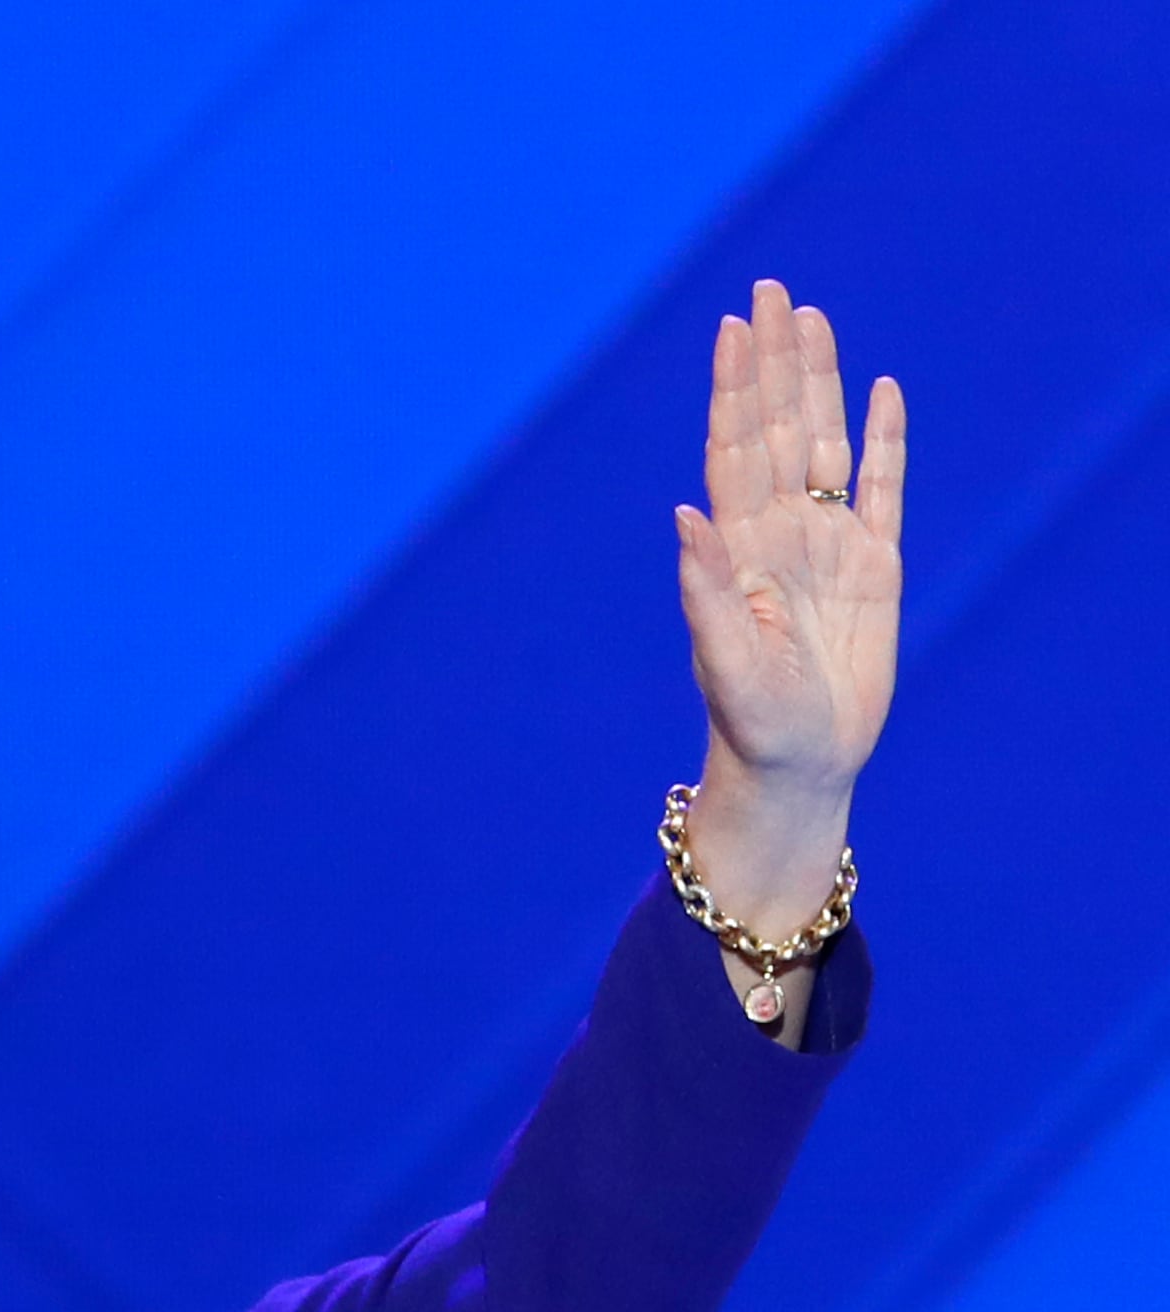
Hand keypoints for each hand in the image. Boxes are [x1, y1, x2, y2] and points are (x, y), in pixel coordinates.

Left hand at [674, 278, 903, 934]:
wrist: (799, 764)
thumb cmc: (751, 723)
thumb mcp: (724, 660)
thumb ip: (705, 589)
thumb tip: (684, 513)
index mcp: (738, 547)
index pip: (734, 447)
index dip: (735, 386)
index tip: (733, 327)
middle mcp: (780, 532)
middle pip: (778, 425)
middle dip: (774, 359)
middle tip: (771, 290)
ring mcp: (830, 543)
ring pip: (826, 442)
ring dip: (821, 381)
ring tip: (813, 318)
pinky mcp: (877, 566)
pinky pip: (884, 489)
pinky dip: (886, 441)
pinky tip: (883, 393)